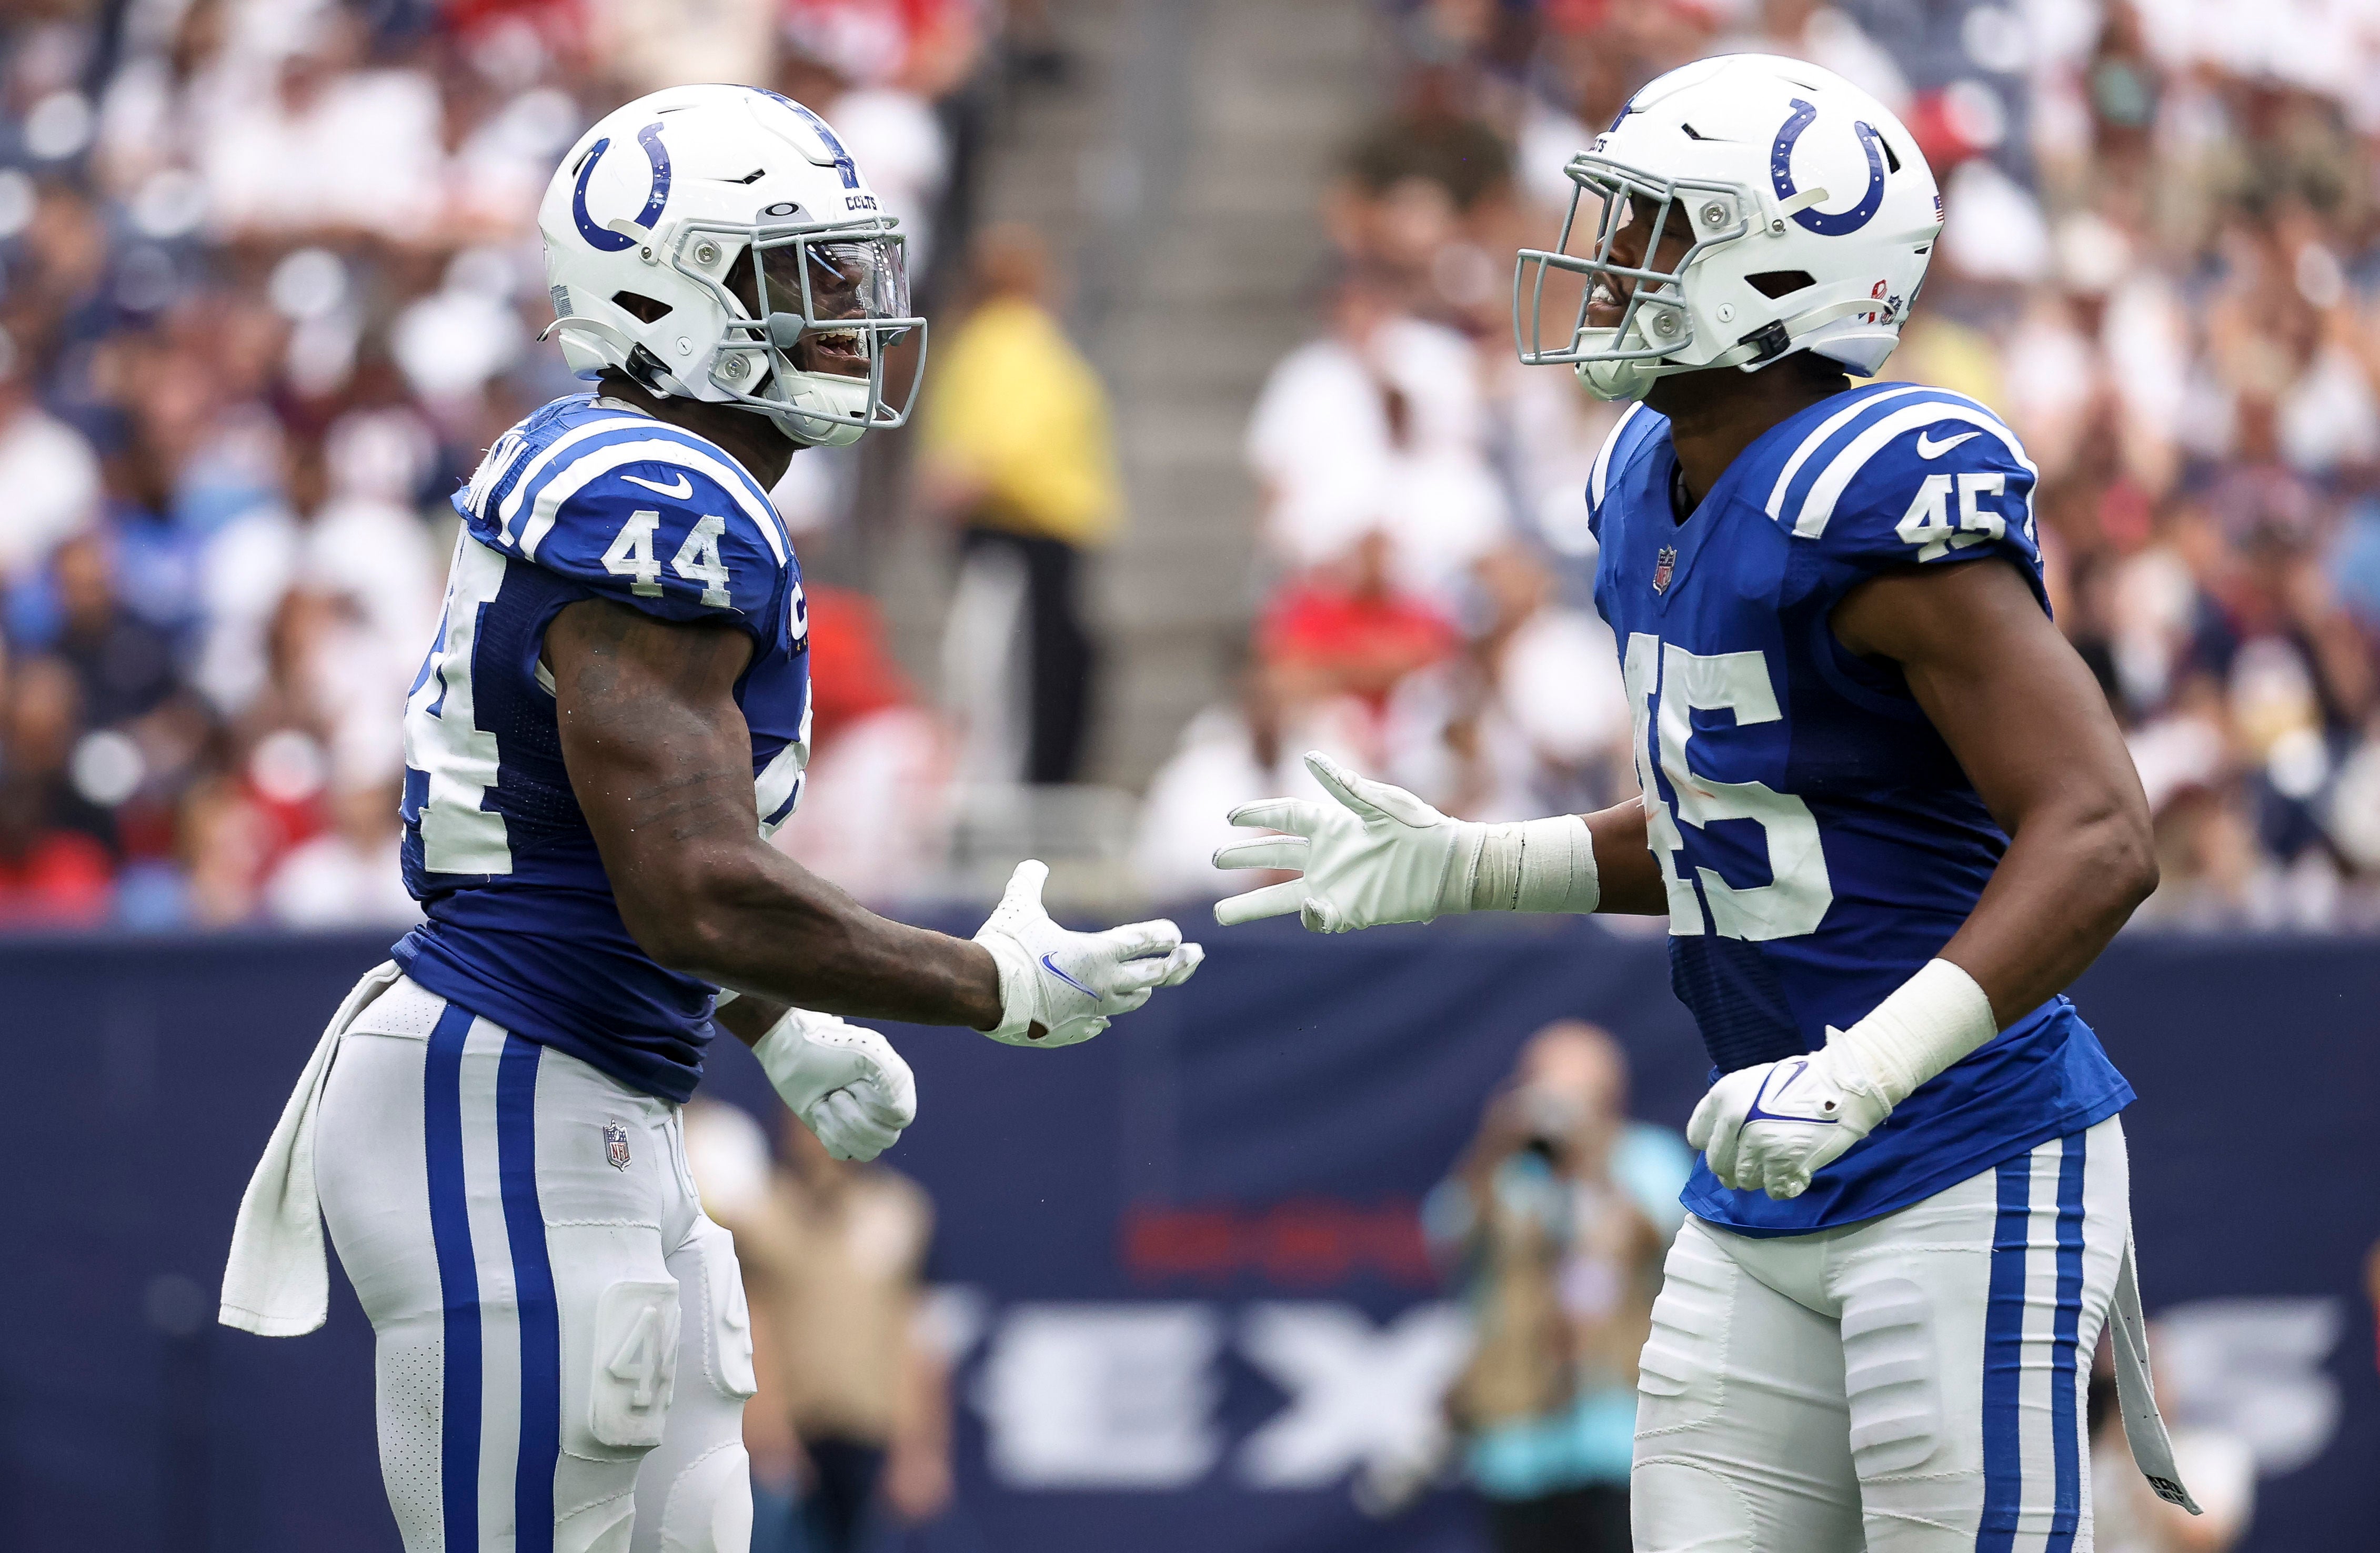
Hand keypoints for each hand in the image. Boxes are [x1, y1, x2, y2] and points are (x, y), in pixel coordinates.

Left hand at [751, 1007, 916, 1160]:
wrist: (790, 1051)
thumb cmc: (830, 1046)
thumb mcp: (868, 1051)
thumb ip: (895, 1077)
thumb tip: (901, 1116)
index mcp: (895, 1087)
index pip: (902, 1117)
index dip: (878, 1108)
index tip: (856, 1083)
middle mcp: (883, 1108)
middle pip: (885, 1139)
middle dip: (854, 1117)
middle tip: (836, 1093)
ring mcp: (860, 1124)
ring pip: (866, 1151)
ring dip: (840, 1126)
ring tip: (827, 1101)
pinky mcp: (837, 1134)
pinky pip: (842, 1153)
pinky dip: (827, 1133)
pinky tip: (819, 1111)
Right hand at [973, 860, 1203, 1045]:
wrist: (983, 992)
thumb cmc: (1005, 946)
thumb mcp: (1018, 906)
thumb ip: (1029, 883)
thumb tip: (1033, 865)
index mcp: (1098, 952)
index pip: (1144, 941)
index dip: (1163, 935)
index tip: (1176, 933)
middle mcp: (1103, 984)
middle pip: (1153, 975)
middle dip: (1177, 964)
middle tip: (1194, 956)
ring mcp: (1088, 1011)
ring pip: (1130, 1003)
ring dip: (1143, 991)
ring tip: (1151, 987)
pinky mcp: (1068, 1031)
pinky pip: (1095, 1026)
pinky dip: (1102, 1021)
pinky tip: (1103, 1022)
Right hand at [1213, 753, 1481, 931]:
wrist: (1451, 866)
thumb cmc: (1421, 828)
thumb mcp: (1381, 803)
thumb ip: (1343, 786)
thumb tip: (1308, 756)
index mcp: (1332, 824)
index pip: (1285, 816)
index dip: (1258, 814)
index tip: (1230, 817)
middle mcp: (1327, 856)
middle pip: (1274, 856)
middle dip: (1244, 858)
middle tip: (1215, 860)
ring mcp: (1335, 886)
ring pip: (1282, 896)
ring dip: (1252, 906)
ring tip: (1221, 916)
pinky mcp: (1349, 911)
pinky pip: (1319, 918)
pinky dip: (1311, 916)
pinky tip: (1308, 909)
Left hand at [1686, 1038, 1892, 1199]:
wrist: (1842, 1086)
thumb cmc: (1800, 1083)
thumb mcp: (1752, 1084)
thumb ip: (1731, 1111)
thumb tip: (1722, 1142)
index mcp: (1723, 1096)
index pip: (1697, 1137)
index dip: (1714, 1145)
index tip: (1730, 1148)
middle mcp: (1734, 1120)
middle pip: (1718, 1165)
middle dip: (1734, 1169)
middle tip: (1755, 1165)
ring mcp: (1758, 1144)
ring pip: (1745, 1181)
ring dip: (1761, 1178)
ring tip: (1779, 1163)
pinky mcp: (1782, 1164)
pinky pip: (1773, 1191)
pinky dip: (1784, 1186)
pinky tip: (1795, 1172)